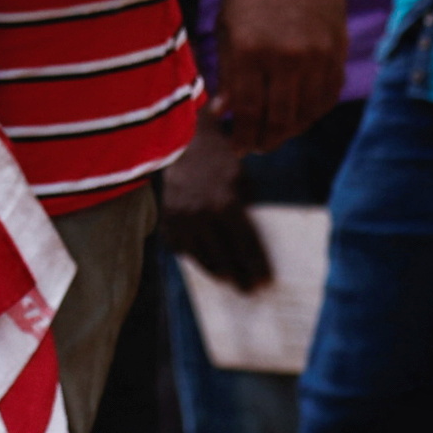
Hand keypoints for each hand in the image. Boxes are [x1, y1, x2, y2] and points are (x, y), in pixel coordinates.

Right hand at [158, 116, 276, 291]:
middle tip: (248, 290)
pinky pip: (181, 248)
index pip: (246, 245)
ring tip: (228, 280)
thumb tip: (252, 244)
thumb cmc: (220, 161)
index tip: (265, 281)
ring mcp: (181, 219)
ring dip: (216, 272)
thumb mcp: (242, 181)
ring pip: (200, 257)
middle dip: (239, 276)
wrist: (184, 143)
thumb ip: (247, 209)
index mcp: (226, 204)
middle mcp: (201, 215)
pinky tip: (205, 262)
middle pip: (224, 257)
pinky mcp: (167, 220)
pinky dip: (193, 257)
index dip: (256, 265)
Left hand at [209, 0, 345, 154]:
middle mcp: (287, 57)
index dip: (242, 138)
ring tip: (276, 133)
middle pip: (280, 120)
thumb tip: (222, 115)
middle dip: (265, 141)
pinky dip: (314, 112)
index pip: (249, 112)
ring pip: (307, 113)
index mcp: (251, 51)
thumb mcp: (227, 28)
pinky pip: (329, 95)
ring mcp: (317, 55)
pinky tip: (300, 114)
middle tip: (256, 147)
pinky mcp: (338, 50)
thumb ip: (227, 74)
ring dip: (290, 131)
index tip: (237, 148)